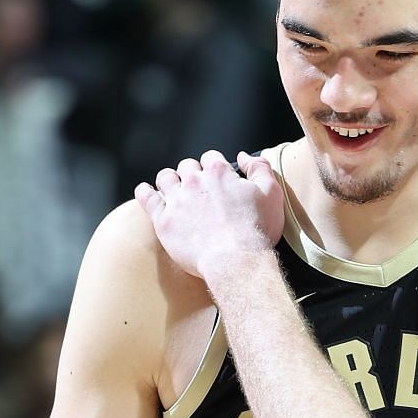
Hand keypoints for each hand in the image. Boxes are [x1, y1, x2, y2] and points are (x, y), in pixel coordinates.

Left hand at [134, 150, 284, 283]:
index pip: (211, 158)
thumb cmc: (256, 230)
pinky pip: (147, 198)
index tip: (217, 180)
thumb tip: (244, 157)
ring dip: (170, 180)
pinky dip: (145, 192)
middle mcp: (194, 181)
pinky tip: (147, 192)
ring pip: (165, 178)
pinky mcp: (163, 221)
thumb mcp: (271, 194)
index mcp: (218, 172)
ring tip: (173, 190)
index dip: (214, 168)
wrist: (236, 261)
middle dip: (192, 174)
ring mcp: (176, 200)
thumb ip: (259, 168)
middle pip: (187, 166)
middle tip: (197, 189)